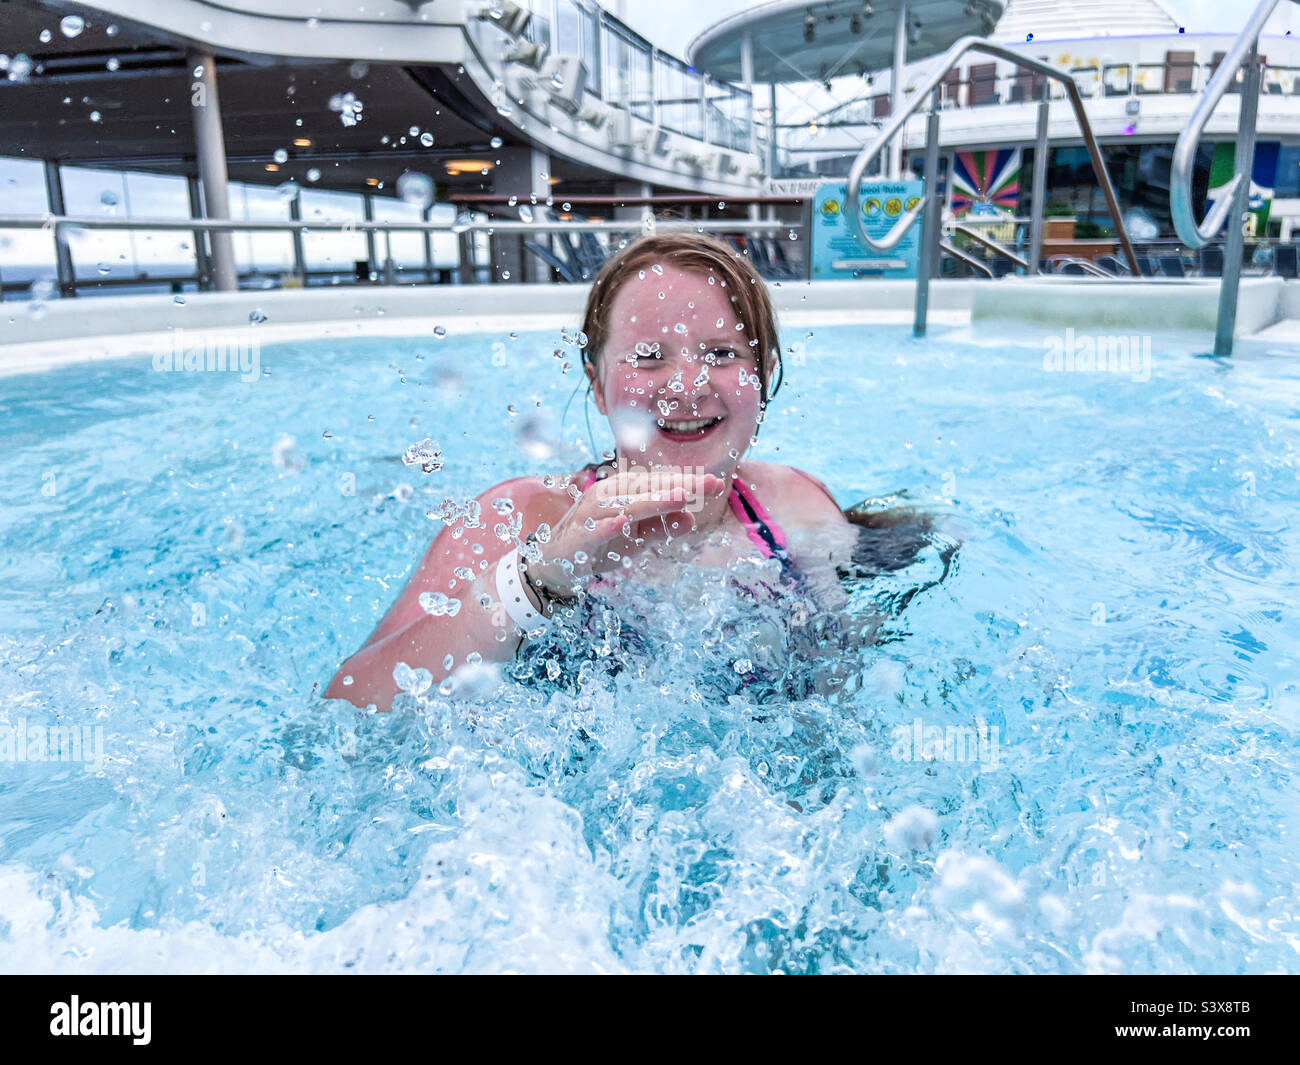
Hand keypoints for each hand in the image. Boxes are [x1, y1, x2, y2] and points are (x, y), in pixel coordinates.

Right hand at [525, 467, 725, 597]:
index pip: (660, 484)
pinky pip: (594, 530)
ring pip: (624, 505)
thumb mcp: (636, 538)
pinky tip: (623, 522)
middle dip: (679, 485)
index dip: (687, 482)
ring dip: (651, 501)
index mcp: (623, 492)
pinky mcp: (578, 536)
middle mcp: (608, 496)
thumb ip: (661, 527)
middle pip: (647, 488)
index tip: (716, 483)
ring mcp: (591, 515)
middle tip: (709, 483)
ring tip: (679, 496)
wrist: (555, 563)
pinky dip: (608, 526)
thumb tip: (691, 519)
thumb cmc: (599, 544)